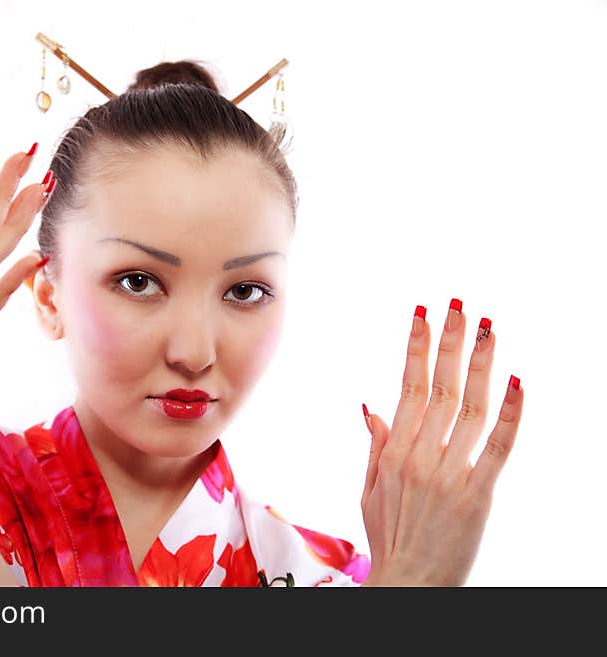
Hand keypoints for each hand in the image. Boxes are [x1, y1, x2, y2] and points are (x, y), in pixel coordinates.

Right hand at [360, 301, 523, 585]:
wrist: (409, 584)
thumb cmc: (389, 537)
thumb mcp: (370, 490)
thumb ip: (376, 445)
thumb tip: (371, 406)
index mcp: (394, 451)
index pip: (408, 386)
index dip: (416, 347)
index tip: (421, 313)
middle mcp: (420, 455)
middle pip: (439, 387)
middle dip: (448, 342)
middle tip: (457, 305)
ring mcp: (450, 473)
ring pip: (469, 408)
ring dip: (480, 365)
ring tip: (487, 329)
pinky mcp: (478, 495)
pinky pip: (498, 447)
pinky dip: (510, 415)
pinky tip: (518, 382)